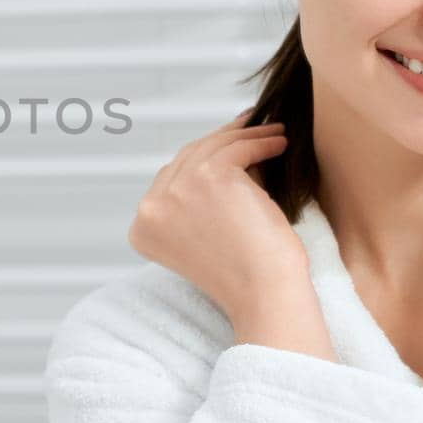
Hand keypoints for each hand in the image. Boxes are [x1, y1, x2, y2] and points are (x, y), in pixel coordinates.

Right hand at [127, 110, 314, 332]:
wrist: (265, 294)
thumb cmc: (246, 275)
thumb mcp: (202, 236)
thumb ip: (192, 203)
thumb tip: (219, 149)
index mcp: (142, 228)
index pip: (170, 181)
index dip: (200, 162)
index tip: (226, 147)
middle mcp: (150, 208)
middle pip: (187, 159)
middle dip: (221, 141)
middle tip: (248, 128)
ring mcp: (176, 190)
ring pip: (212, 147)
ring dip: (246, 135)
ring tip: (273, 133)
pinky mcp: (208, 177)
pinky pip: (237, 148)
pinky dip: (261, 142)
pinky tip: (280, 143)